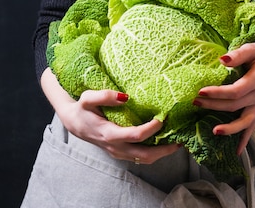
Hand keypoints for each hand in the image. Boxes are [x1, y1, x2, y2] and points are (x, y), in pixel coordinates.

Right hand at [41, 68, 179, 163]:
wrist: (74, 122)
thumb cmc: (82, 108)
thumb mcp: (88, 98)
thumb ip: (105, 95)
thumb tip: (126, 96)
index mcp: (108, 133)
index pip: (135, 135)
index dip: (151, 128)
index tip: (162, 118)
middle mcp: (115, 147)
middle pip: (144, 155)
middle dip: (165, 149)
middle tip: (180, 139)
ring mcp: (118, 153)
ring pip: (144, 159)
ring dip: (162, 153)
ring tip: (177, 142)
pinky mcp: (121, 153)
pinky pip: (140, 157)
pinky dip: (154, 152)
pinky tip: (163, 142)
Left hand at [194, 42, 254, 154]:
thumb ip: (239, 54)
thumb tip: (222, 60)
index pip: (237, 90)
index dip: (219, 93)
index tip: (201, 91)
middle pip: (236, 105)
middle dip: (214, 106)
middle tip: (195, 103)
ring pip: (246, 121)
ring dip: (230, 128)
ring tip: (214, 131)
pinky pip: (253, 128)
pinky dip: (245, 140)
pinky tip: (237, 152)